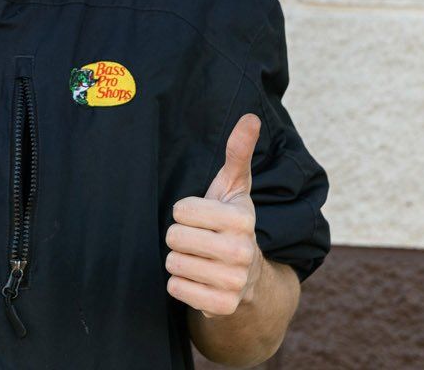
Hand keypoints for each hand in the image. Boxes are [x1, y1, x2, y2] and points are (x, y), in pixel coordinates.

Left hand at [165, 112, 263, 317]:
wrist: (249, 279)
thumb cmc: (232, 224)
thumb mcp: (235, 188)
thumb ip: (238, 152)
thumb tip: (250, 117)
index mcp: (243, 218)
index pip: (181, 210)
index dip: (185, 212)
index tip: (201, 217)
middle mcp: (242, 251)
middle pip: (174, 237)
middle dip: (179, 238)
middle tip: (197, 240)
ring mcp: (234, 282)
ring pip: (173, 264)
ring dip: (179, 262)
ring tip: (198, 259)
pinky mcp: (221, 306)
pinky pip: (176, 290)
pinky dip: (180, 285)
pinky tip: (197, 280)